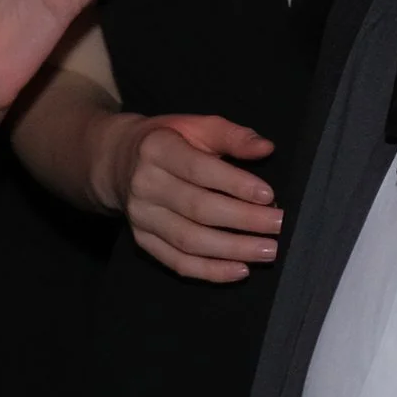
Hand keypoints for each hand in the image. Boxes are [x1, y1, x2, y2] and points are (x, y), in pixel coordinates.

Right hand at [104, 113, 281, 283]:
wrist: (118, 162)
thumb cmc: (169, 140)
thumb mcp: (196, 126)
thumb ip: (232, 136)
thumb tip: (266, 148)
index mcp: (158, 149)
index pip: (199, 170)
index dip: (236, 184)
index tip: (269, 196)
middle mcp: (145, 185)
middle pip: (198, 209)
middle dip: (244, 220)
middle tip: (278, 225)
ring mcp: (142, 217)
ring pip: (190, 240)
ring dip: (233, 249)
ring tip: (267, 250)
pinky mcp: (143, 240)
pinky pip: (177, 262)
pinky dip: (210, 271)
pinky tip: (240, 270)